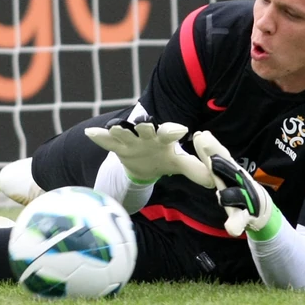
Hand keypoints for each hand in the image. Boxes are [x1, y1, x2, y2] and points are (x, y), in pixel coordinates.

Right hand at [84, 116, 213, 187]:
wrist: (143, 161)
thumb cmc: (164, 158)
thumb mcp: (179, 164)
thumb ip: (195, 169)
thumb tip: (214, 180)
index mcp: (164, 138)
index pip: (170, 132)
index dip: (174, 131)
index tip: (181, 130)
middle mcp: (147, 135)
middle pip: (146, 128)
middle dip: (145, 126)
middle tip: (145, 124)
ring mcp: (130, 139)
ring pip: (124, 132)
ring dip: (120, 129)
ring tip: (116, 128)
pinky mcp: (117, 146)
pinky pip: (106, 141)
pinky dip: (99, 136)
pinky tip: (90, 133)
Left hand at [192, 130, 273, 236]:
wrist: (262, 208)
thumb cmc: (238, 187)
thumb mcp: (224, 170)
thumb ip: (212, 155)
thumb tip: (200, 135)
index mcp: (230, 171)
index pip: (220, 157)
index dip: (211, 148)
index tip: (200, 136)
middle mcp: (239, 181)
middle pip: (228, 171)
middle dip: (219, 161)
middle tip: (207, 149)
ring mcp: (245, 198)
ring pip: (236, 196)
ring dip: (229, 195)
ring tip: (220, 195)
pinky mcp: (246, 215)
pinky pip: (240, 219)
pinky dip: (236, 224)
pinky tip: (231, 229)